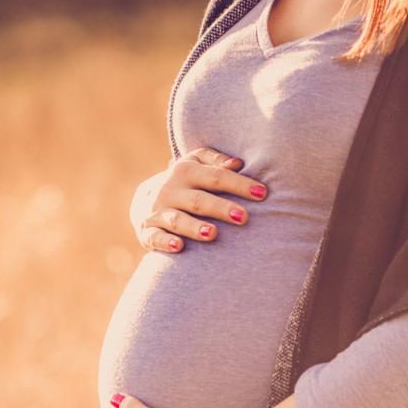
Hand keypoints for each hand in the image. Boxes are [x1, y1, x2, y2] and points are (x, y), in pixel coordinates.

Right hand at [129, 147, 268, 253]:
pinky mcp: (148, 231)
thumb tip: (237, 163)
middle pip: (199, 200)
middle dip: (220, 208)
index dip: (239, 185)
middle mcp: (170, 191)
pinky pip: (155, 238)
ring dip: (194, 227)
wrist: (145, 199)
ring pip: (177, 220)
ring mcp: (158, 212)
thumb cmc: (186, 182)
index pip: (216, 176)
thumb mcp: (196, 164)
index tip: (262, 194)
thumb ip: (216, 161)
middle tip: (243, 217)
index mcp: (185, 171)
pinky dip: (165, 242)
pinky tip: (179, 246)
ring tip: (212, 233)